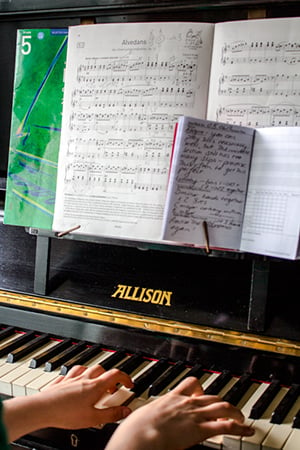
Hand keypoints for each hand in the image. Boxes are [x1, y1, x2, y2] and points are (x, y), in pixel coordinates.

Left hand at [3, 365, 132, 441]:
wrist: (43, 409)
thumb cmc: (66, 413)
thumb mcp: (93, 418)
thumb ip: (111, 414)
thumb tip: (126, 411)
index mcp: (95, 386)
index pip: (115, 375)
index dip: (125, 377)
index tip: (129, 384)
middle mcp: (84, 379)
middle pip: (101, 369)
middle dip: (109, 376)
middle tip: (112, 387)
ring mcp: (71, 378)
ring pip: (86, 368)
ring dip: (94, 373)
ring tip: (95, 382)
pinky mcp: (61, 382)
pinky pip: (71, 372)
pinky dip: (77, 374)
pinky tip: (75, 380)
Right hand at [106, 376, 254, 449]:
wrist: (140, 435)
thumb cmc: (136, 430)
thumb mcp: (142, 416)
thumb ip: (150, 416)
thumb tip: (143, 422)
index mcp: (171, 398)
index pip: (190, 385)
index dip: (199, 389)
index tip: (203, 393)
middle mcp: (185, 403)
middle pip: (209, 396)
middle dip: (220, 401)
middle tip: (226, 408)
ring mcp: (194, 415)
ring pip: (222, 406)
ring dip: (235, 411)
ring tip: (242, 418)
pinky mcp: (201, 430)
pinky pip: (225, 425)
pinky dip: (240, 427)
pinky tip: (247, 430)